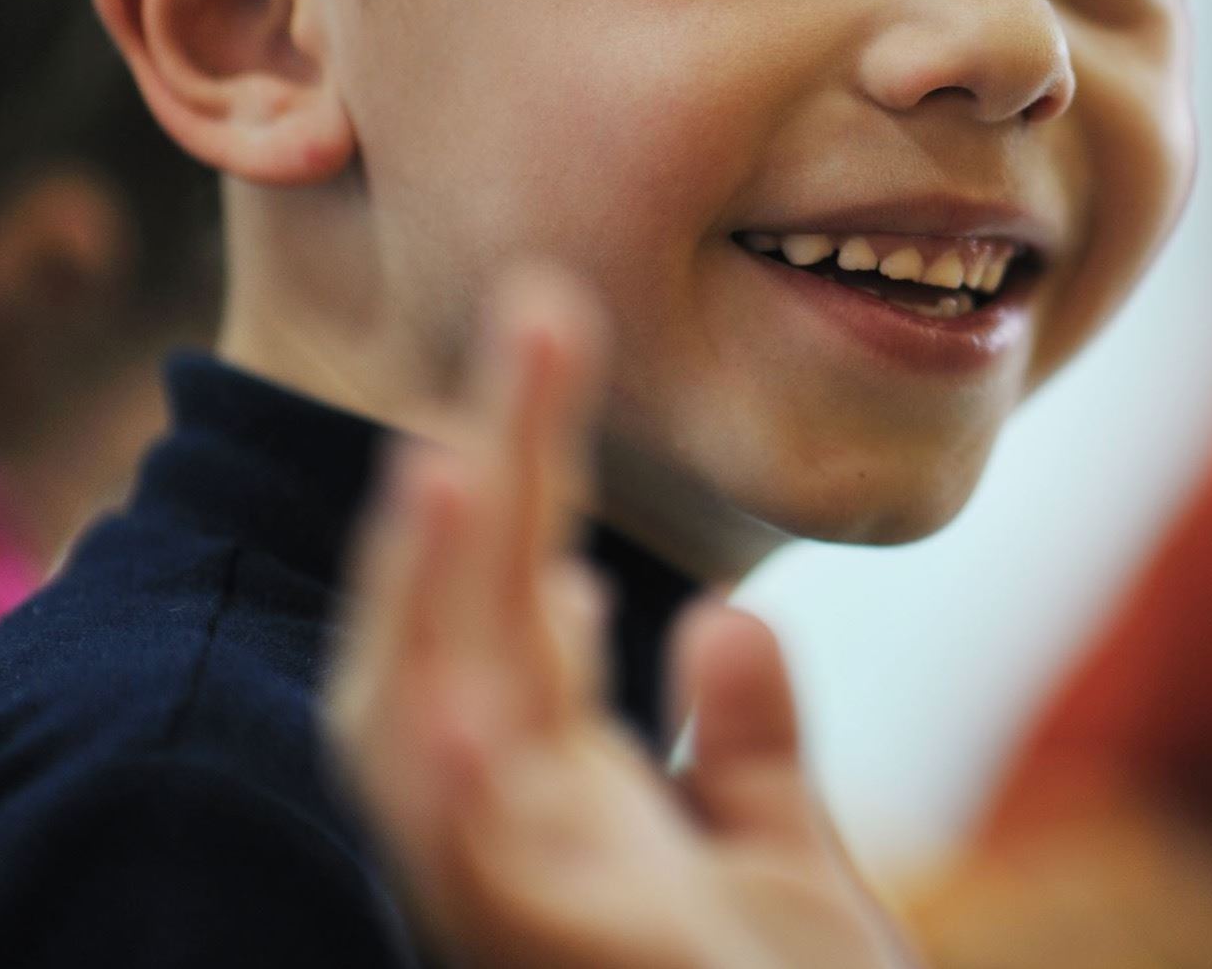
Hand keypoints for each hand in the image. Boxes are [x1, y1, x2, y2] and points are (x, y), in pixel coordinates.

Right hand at [325, 263, 915, 968]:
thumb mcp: (786, 873)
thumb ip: (746, 748)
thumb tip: (714, 617)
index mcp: (572, 814)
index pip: (519, 616)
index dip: (524, 484)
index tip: (546, 370)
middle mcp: (523, 848)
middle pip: (468, 627)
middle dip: (490, 470)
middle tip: (536, 309)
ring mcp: (520, 913)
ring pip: (425, 737)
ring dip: (431, 599)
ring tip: (453, 457)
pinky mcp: (558, 964)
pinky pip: (474, 884)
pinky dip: (449, 791)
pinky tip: (451, 695)